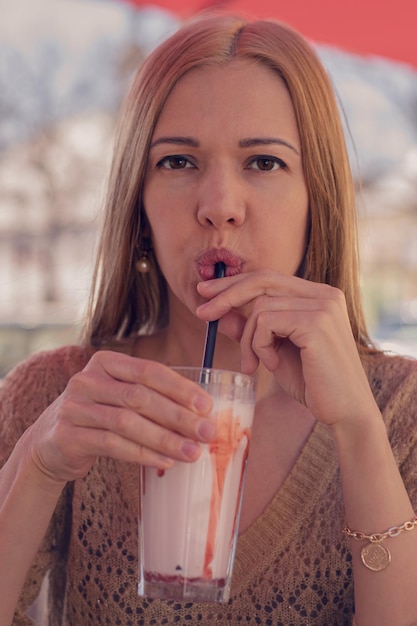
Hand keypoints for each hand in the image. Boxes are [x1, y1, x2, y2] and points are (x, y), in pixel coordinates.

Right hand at [25, 352, 213, 484]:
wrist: (51, 444)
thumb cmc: (99, 417)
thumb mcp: (119, 397)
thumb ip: (152, 397)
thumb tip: (202, 414)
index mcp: (105, 362)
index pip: (148, 370)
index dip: (180, 388)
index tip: (207, 406)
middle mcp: (86, 380)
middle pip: (140, 396)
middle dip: (178, 416)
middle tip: (207, 432)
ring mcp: (74, 407)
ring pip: (127, 422)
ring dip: (164, 439)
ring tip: (192, 452)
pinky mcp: (68, 436)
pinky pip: (112, 445)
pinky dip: (143, 454)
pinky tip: (165, 462)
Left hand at [197, 271, 377, 428]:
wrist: (344, 412)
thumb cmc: (311, 383)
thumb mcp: (273, 351)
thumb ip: (252, 330)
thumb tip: (221, 313)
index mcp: (318, 296)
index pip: (268, 278)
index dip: (234, 283)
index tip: (205, 292)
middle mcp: (324, 294)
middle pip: (262, 281)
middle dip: (226, 296)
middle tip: (201, 314)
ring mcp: (323, 305)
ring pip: (260, 308)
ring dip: (248, 340)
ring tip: (255, 365)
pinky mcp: (317, 322)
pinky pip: (266, 322)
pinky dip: (259, 345)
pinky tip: (271, 365)